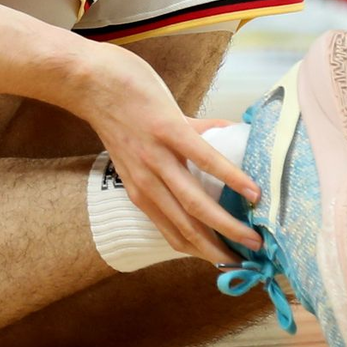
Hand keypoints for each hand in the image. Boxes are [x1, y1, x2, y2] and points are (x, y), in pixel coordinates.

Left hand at [69, 43, 261, 263]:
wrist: (91, 81)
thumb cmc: (118, 112)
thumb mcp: (138, 149)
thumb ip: (177, 155)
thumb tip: (222, 140)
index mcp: (140, 189)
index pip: (173, 233)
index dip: (202, 253)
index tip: (229, 265)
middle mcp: (146, 182)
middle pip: (187, 228)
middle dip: (219, 251)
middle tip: (250, 263)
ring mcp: (157, 157)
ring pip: (195, 202)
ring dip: (226, 225)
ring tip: (255, 238)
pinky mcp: (169, 130)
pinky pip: (204, 159)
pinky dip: (229, 177)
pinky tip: (251, 191)